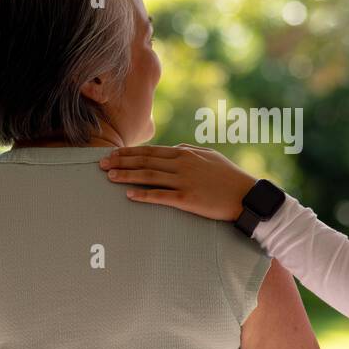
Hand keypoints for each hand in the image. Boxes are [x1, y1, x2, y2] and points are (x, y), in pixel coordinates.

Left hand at [99, 144, 257, 220]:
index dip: (129, 152)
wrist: (247, 195)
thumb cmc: (229, 176)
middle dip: (121, 162)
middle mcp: (182, 165)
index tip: (113, 153)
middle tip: (101, 164)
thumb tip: (174, 148)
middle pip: (144, 162)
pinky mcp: (188, 199)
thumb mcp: (209, 156)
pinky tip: (129, 195)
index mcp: (185, 153)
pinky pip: (161, 196)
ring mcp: (184, 181)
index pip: (150, 151)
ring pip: (148, 176)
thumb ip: (190, 151)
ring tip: (109, 177)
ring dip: (126, 176)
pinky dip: (143, 195)